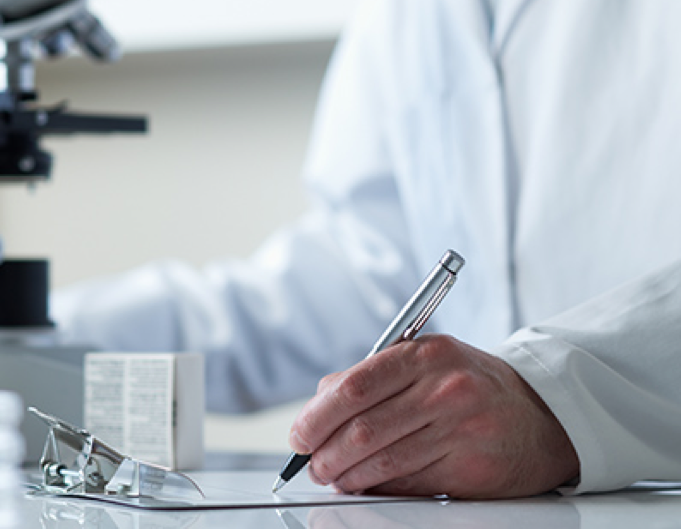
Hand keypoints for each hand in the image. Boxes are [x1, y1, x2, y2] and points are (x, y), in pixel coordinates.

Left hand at [289, 334, 578, 498]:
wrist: (541, 413)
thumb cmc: (472, 383)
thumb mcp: (427, 360)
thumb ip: (375, 375)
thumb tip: (320, 401)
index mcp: (425, 354)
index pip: (355, 385)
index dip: (318, 414)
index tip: (300, 433)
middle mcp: (443, 388)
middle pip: (363, 428)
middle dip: (325, 452)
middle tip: (312, 463)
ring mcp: (459, 429)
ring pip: (382, 461)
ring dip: (347, 476)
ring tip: (333, 476)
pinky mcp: (469, 468)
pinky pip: (410, 483)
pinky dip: (379, 488)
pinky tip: (366, 486)